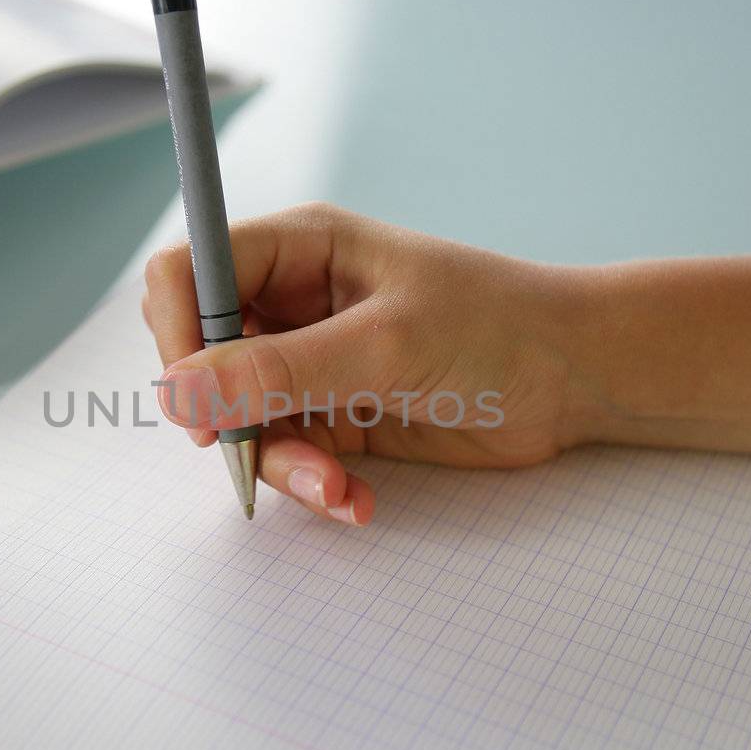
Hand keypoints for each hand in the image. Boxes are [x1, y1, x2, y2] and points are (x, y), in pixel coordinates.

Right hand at [144, 203, 584, 524]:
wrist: (574, 382)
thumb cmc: (496, 328)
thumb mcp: (383, 346)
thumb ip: (278, 371)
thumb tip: (179, 391)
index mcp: (298, 248)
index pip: (189, 273)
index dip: (176, 333)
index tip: (194, 402)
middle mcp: (292, 301)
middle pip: (203, 356)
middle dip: (227, 415)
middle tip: (256, 453)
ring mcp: (311, 362)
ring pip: (241, 420)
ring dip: (280, 465)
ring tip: (336, 488)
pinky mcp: (334, 416)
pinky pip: (288, 456)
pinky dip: (312, 485)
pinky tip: (355, 500)